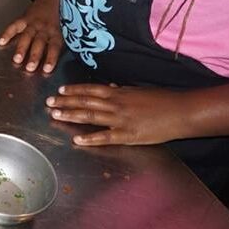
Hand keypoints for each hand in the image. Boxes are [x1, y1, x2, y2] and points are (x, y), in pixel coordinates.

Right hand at [0, 0, 62, 72]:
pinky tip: (1, 41)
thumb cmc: (59, 15)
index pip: (54, 47)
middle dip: (34, 56)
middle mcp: (44, 28)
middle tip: (29, 68)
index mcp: (56, 32)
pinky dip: (7, 33)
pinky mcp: (24, 18)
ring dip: (22, 48)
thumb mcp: (64, 28)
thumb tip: (56, 60)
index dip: (51, 58)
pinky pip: (14, 26)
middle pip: (39, 43)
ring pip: (27, 36)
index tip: (47, 69)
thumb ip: (58, 42)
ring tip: (17, 59)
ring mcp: (33, 22)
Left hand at [46, 84, 186, 145]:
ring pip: (90, 116)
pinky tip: (77, 140)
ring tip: (55, 116)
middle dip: (65, 103)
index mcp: (117, 93)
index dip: (73, 90)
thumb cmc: (160, 100)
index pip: (89, 90)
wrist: (180, 111)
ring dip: (71, 116)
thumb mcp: (137, 90)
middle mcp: (115, 104)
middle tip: (48, 103)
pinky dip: (90, 138)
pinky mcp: (128, 135)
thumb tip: (108, 88)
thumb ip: (120, 91)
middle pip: (85, 102)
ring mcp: (120, 119)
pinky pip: (106, 137)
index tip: (59, 91)